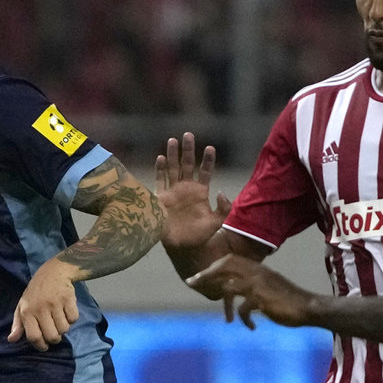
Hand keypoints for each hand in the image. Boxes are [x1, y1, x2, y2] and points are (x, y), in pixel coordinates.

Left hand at [9, 257, 81, 349]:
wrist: (53, 272)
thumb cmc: (36, 292)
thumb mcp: (23, 306)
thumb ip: (18, 324)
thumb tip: (12, 340)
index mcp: (27, 311)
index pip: (34, 336)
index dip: (40, 345)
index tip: (44, 346)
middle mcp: (40, 308)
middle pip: (52, 336)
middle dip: (55, 339)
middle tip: (54, 332)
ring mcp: (55, 303)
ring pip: (64, 329)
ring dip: (63, 328)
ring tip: (59, 319)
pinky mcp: (68, 299)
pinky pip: (74, 319)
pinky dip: (72, 318)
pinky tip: (66, 311)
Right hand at [154, 132, 230, 251]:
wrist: (182, 247)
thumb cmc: (200, 236)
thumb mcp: (216, 222)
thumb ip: (223, 209)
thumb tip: (220, 192)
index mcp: (200, 192)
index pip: (205, 171)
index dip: (208, 160)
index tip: (210, 148)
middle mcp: (186, 188)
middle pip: (187, 164)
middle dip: (188, 150)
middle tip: (189, 134)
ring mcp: (173, 192)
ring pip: (173, 169)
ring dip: (173, 154)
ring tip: (173, 140)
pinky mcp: (161, 198)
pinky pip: (160, 181)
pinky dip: (160, 170)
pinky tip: (161, 158)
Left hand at [187, 254, 316, 328]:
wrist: (310, 307)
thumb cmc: (289, 301)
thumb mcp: (269, 287)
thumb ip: (252, 285)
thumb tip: (232, 290)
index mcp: (258, 268)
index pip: (230, 259)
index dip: (213, 267)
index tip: (198, 276)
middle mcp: (257, 273)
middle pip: (225, 266)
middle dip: (206, 275)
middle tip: (192, 284)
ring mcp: (259, 285)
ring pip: (229, 288)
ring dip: (225, 307)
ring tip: (228, 320)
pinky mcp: (263, 300)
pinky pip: (243, 309)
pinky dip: (245, 320)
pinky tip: (251, 327)